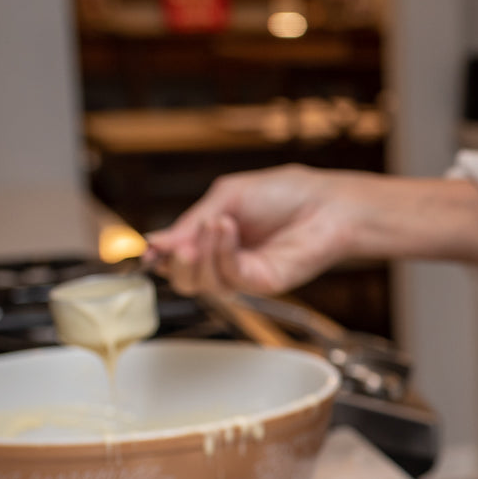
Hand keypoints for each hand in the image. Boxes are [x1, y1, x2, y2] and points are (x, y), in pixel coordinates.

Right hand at [144, 164, 360, 295]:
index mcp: (215, 239)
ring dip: (200, 252)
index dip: (161, 256)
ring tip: (215, 224)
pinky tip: (227, 228)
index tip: (150, 249)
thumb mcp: (226, 197)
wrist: (326, 203)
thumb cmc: (284, 195)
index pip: (178, 258)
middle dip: (176, 262)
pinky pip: (229, 276)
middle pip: (186, 280)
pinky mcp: (263, 282)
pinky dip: (221, 252)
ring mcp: (245, 274)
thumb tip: (155, 242)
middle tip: (178, 245)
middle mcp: (228, 261)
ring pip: (203, 283)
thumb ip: (191, 222)